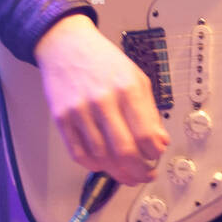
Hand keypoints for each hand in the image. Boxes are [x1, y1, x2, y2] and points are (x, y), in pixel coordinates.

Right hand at [33, 14, 169, 182]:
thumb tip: (160, 142)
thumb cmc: (103, 61)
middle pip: (123, 151)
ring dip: (117, 172)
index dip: (154, 153)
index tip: (156, 156)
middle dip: (138, 172)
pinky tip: (104, 164)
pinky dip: (94, 166)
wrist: (66, 46)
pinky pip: (78, 154)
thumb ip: (149, 112)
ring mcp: (80, 111)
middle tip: (145, 175)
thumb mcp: (136, 77)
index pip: (145, 134)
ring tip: (127, 174)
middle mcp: (103, 100)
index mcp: (127, 88)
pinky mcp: (61, 119)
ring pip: (101, 158)